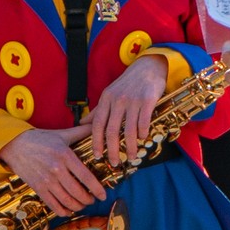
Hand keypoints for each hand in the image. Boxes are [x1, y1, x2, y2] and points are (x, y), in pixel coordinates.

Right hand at [0, 126, 105, 215]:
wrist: (14, 145)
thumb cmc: (39, 139)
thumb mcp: (61, 134)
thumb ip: (81, 132)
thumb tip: (97, 127)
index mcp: (65, 156)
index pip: (86, 177)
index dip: (97, 189)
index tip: (103, 195)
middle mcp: (56, 170)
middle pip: (78, 192)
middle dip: (88, 200)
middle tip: (92, 200)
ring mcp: (46, 180)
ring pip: (66, 200)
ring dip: (77, 206)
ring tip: (81, 205)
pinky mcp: (37, 187)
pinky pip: (52, 204)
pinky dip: (62, 211)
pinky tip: (68, 210)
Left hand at [86, 46, 182, 165]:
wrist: (148, 66)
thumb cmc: (127, 83)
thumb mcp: (109, 93)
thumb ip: (97, 110)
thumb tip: (82, 124)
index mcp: (106, 99)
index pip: (97, 124)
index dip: (96, 142)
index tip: (97, 156)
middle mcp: (117, 100)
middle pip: (112, 131)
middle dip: (112, 150)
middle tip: (114, 162)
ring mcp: (133, 100)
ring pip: (129, 130)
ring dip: (130, 146)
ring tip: (131, 156)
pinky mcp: (148, 100)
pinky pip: (144, 121)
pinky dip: (143, 133)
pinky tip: (142, 139)